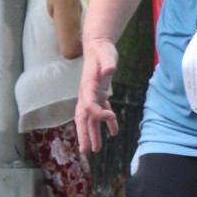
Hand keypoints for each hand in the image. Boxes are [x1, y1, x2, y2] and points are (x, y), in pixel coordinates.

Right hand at [75, 38, 119, 152]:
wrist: (98, 46)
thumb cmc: (102, 50)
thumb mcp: (106, 54)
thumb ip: (108, 62)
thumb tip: (109, 70)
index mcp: (87, 86)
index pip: (88, 105)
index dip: (97, 114)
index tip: (110, 116)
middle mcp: (87, 94)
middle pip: (82, 118)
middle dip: (83, 134)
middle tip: (84, 151)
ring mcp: (92, 95)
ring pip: (90, 118)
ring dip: (93, 134)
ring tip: (96, 150)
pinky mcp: (100, 94)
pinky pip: (102, 111)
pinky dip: (108, 122)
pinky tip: (114, 132)